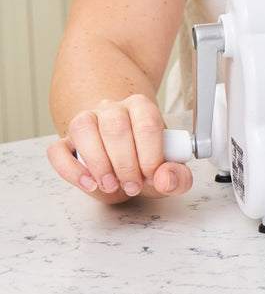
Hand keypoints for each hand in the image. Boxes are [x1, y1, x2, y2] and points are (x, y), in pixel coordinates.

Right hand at [47, 94, 192, 202]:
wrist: (120, 156)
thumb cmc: (143, 160)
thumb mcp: (166, 170)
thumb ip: (177, 177)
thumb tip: (166, 179)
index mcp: (142, 107)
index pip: (147, 123)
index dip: (151, 155)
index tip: (151, 177)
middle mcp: (112, 108)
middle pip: (116, 126)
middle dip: (126, 163)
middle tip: (133, 186)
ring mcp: (86, 122)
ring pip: (83, 128)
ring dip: (98, 163)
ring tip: (111, 184)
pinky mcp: (65, 142)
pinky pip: (57, 150)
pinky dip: (71, 170)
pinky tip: (88, 183)